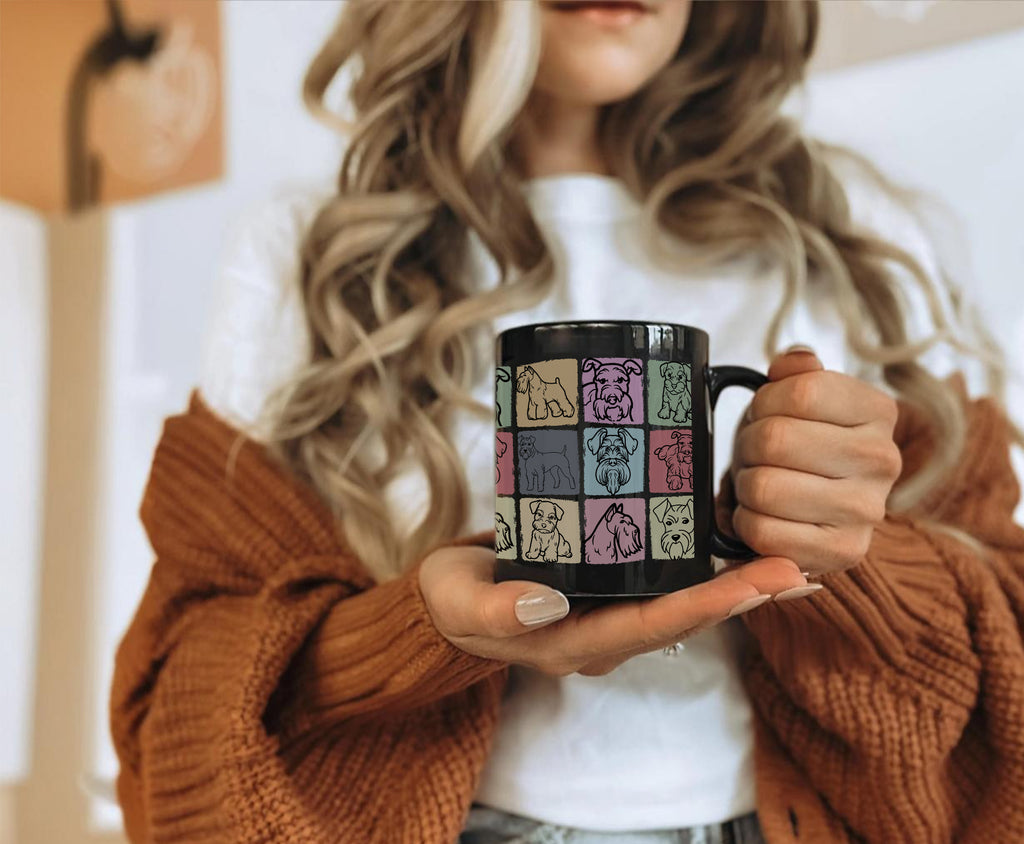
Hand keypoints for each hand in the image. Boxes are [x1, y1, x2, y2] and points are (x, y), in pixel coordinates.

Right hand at [418, 543, 808, 676]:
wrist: (450, 598)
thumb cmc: (452, 601)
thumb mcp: (458, 603)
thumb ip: (495, 610)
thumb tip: (546, 605)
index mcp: (573, 643)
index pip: (651, 627)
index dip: (708, 606)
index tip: (759, 584)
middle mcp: (602, 634)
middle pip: (684, 619)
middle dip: (742, 597)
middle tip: (799, 572)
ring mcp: (608, 612)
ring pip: (684, 602)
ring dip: (737, 585)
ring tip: (792, 565)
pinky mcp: (608, 585)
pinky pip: (667, 582)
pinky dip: (706, 568)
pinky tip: (738, 547)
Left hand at [728, 346, 902, 578]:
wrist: (808, 510)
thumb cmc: (797, 447)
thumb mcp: (798, 398)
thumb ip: (796, 372)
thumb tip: (792, 363)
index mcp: (878, 411)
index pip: (802, 391)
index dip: (765, 403)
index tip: (767, 414)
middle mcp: (884, 460)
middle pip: (775, 439)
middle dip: (748, 445)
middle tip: (756, 454)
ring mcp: (868, 511)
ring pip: (764, 487)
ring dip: (745, 485)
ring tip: (761, 483)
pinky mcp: (844, 553)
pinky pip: (762, 531)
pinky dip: (746, 522)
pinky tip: (764, 515)